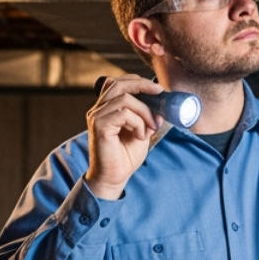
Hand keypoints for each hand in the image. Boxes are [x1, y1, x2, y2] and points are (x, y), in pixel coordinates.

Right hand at [84, 75, 163, 199]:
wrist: (113, 178)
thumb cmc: (125, 156)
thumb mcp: (141, 131)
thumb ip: (147, 116)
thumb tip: (161, 105)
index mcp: (106, 108)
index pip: (118, 83)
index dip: (138, 81)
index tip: (158, 89)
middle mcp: (98, 109)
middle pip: (119, 84)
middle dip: (142, 85)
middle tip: (160, 93)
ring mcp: (97, 117)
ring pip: (125, 99)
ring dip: (144, 112)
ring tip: (150, 129)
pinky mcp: (99, 126)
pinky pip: (124, 113)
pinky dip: (138, 123)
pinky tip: (141, 136)